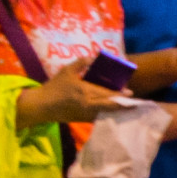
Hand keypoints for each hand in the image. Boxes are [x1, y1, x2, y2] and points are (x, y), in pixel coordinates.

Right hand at [16, 73, 133, 128]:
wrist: (43, 106)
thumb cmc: (55, 87)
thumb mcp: (66, 71)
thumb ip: (81, 62)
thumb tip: (94, 58)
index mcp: (85, 91)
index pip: (108, 94)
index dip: (121, 94)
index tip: (130, 92)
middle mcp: (89, 104)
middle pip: (111, 105)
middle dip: (124, 104)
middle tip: (133, 102)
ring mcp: (87, 114)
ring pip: (108, 113)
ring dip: (118, 110)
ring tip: (126, 107)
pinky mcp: (84, 120)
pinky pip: (100, 117)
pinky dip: (108, 114)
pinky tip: (112, 112)